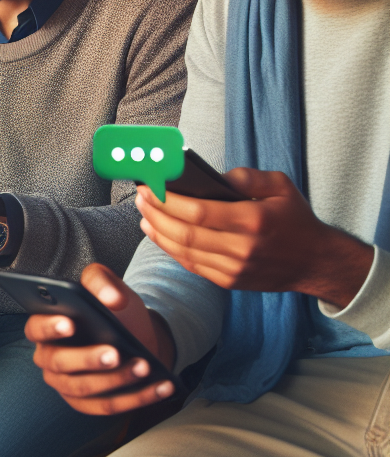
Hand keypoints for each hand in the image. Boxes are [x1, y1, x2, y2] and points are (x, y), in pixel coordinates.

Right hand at [26, 263, 176, 414]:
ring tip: (144, 366)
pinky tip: (160, 386)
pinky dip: (137, 398)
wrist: (134, 336)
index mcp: (44, 325)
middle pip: (60, 363)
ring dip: (116, 380)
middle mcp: (49, 358)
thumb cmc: (112, 310)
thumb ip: (101, 281)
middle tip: (115, 352)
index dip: (50, 327)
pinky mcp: (88, 404)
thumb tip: (112, 298)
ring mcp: (66, 385)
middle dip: (89, 359)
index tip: (70, 323)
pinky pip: (109, 406)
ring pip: (85, 388)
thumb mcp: (105, 285)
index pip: (36, 328)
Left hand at [136, 169, 373, 308]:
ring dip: (157, 231)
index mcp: (252, 220)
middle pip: (184, 233)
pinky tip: (158, 233)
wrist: (316, 262)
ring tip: (143, 213)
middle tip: (140, 196)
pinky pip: (192, 265)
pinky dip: (170, 249)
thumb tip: (210, 175)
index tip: (149, 186)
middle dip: (156, 213)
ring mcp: (234, 269)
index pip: (198, 212)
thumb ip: (245, 176)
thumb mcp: (279, 185)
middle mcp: (242, 248)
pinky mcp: (230, 281)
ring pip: (183, 252)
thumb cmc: (294, 218)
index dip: (168, 200)